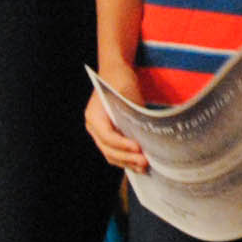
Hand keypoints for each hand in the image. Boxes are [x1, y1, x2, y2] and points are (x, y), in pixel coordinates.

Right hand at [85, 56, 150, 170]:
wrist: (115, 74)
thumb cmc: (121, 82)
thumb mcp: (129, 95)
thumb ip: (134, 115)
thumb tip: (148, 137)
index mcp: (94, 116)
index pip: (108, 136)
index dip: (123, 145)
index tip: (138, 148)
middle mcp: (93, 127)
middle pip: (108, 149)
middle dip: (127, 158)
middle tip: (145, 162)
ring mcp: (98, 133)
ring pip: (110, 154)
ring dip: (127, 162)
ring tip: (144, 167)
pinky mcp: (107, 135)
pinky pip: (114, 152)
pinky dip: (126, 159)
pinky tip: (139, 164)